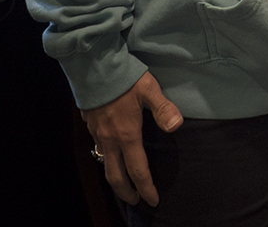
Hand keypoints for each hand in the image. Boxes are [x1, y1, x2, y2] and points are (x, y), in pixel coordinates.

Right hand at [82, 72, 182, 206]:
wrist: (93, 68)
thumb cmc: (125, 78)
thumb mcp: (149, 89)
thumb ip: (163, 109)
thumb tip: (176, 126)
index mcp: (127, 135)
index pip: (137, 169)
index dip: (146, 187)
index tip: (153, 200)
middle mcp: (110, 140)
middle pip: (116, 176)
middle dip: (126, 192)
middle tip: (136, 200)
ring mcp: (98, 133)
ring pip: (105, 164)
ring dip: (115, 178)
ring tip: (124, 183)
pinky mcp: (91, 125)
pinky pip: (99, 150)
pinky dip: (106, 160)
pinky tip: (111, 155)